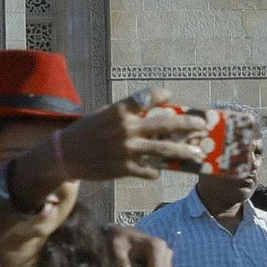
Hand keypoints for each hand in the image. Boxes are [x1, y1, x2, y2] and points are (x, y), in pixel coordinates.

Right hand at [45, 91, 209, 184]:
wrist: (63, 156)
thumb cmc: (83, 132)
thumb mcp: (101, 115)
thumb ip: (124, 112)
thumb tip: (150, 109)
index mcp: (119, 111)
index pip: (148, 97)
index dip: (162, 95)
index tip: (170, 97)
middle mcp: (126, 129)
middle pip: (166, 125)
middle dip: (188, 125)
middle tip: (202, 125)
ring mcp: (127, 150)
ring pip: (164, 150)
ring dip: (184, 151)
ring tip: (196, 152)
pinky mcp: (124, 168)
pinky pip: (149, 170)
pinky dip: (156, 171)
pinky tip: (158, 170)